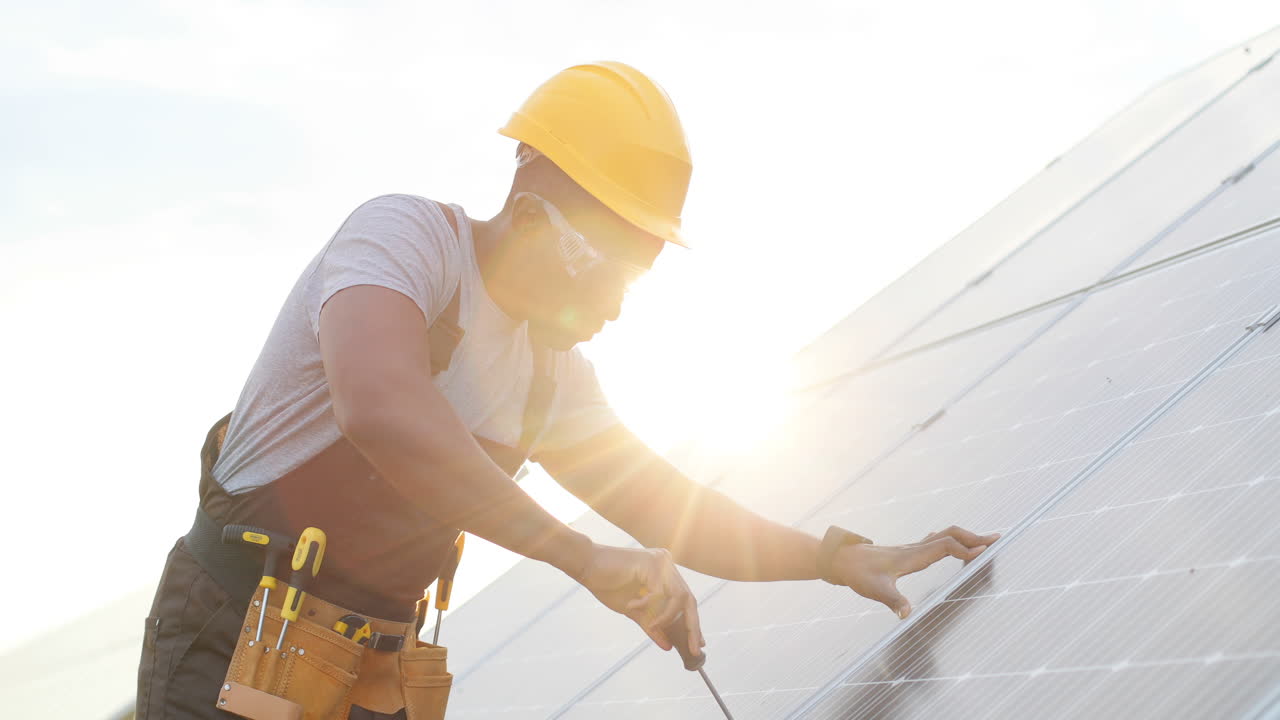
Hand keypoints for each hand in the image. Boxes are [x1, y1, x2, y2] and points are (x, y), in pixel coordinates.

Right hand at [576, 544, 704, 655]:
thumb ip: (652, 624)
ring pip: (679, 597)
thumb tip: (668, 645)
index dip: (692, 623)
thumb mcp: (634, 610)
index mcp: (665, 574)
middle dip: (692, 626)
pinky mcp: (651, 563)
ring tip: (652, 622)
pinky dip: (647, 604)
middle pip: (689, 599)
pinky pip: (659, 592)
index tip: (698, 644)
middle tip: (694, 649)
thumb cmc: (607, 584)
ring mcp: (661, 562)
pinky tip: (632, 605)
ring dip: (666, 616)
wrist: (586, 565)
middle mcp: (667, 565)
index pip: (686, 601)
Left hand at [829, 525, 999, 618]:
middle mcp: (915, 548)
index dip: (964, 550)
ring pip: (945, 535)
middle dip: (974, 537)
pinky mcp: (909, 552)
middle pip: (950, 535)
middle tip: (997, 540)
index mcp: (912, 556)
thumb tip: (907, 614)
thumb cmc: (858, 573)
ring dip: (966, 537)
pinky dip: (953, 541)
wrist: (841, 559)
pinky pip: (937, 541)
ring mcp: (913, 548)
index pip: (945, 546)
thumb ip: (893, 600)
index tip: (983, 554)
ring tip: (986, 542)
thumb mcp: (875, 590)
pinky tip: (956, 546)